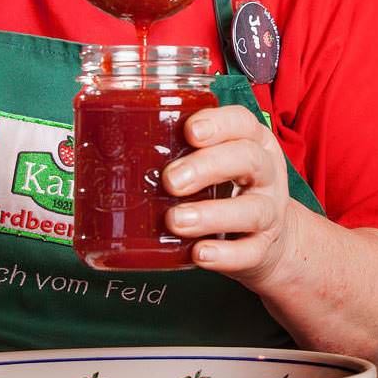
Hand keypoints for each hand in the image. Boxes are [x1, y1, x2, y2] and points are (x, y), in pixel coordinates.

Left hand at [162, 105, 298, 284]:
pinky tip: (200, 254)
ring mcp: (268, 212)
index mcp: (252, 142)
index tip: (189, 131)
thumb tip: (109, 145)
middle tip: (170, 180)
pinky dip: (225, 255)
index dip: (218, 124)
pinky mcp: (263, 248)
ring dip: (212, 215)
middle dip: (208, 167)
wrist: (265, 238)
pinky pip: (249, 252)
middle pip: (247, 160)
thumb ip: (178, 152)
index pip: (242, 122)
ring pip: (251, 210)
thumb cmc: (227, 189)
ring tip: (176, 221)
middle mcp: (266, 174)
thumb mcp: (214, 162)